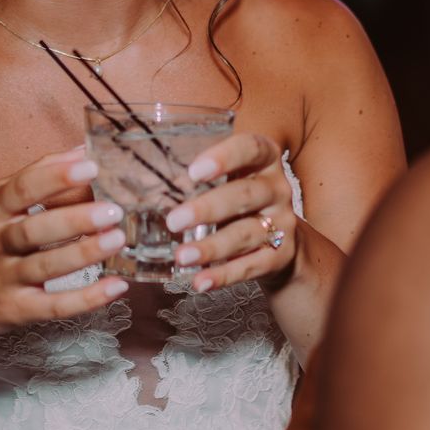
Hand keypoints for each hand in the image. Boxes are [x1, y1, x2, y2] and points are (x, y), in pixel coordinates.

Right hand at [0, 149, 130, 338]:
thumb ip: (35, 178)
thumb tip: (80, 150)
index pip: (21, 189)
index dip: (55, 177)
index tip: (89, 165)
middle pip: (34, 230)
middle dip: (74, 219)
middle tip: (112, 210)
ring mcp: (3, 278)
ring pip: (44, 267)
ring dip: (82, 254)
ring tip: (116, 240)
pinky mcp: (14, 310)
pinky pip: (52, 306)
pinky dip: (85, 299)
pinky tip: (115, 287)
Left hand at [162, 131, 296, 293]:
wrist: (283, 243)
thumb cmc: (241, 202)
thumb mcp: (230, 180)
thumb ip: (201, 179)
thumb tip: (146, 186)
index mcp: (264, 162)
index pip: (252, 148)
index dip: (226, 157)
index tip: (194, 172)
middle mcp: (277, 189)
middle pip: (245, 195)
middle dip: (208, 209)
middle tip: (173, 221)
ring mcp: (282, 224)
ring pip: (246, 234)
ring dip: (212, 247)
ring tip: (182, 256)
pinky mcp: (281, 256)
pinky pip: (251, 266)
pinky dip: (223, 275)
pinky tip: (200, 281)